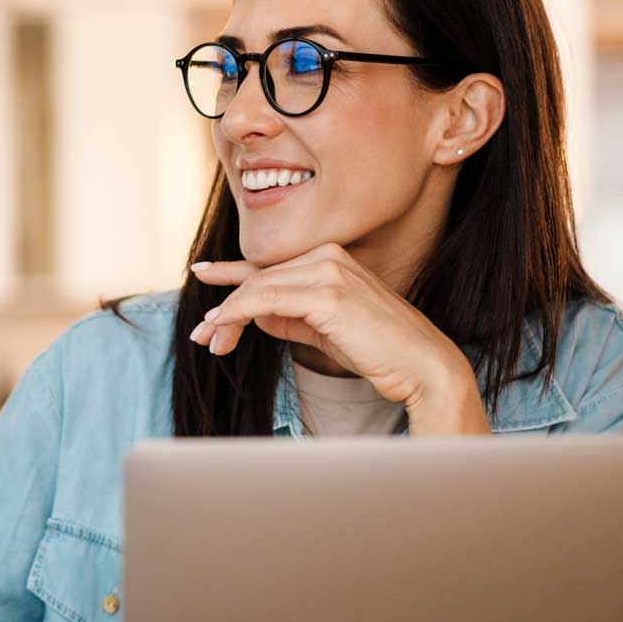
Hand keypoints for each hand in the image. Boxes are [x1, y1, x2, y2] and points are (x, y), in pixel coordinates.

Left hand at [189, 242, 490, 434]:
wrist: (421, 366)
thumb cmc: (378, 352)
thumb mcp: (325, 331)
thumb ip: (291, 319)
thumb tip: (253, 316)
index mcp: (332, 259)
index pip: (271, 267)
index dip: (232, 274)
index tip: (202, 274)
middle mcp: (329, 256)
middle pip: (259, 279)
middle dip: (226, 309)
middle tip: (201, 335)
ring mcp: (329, 270)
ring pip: (258, 289)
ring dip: (227, 317)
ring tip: (208, 342)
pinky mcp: (327, 293)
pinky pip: (266, 300)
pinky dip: (238, 314)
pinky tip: (221, 328)